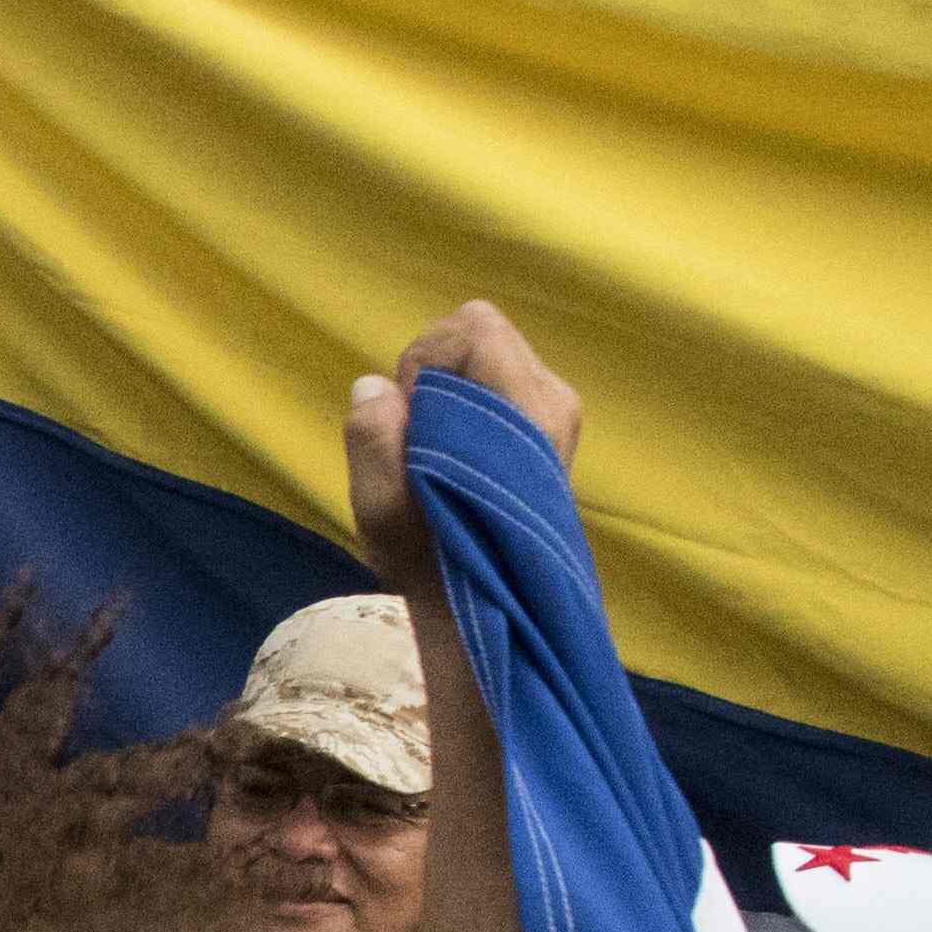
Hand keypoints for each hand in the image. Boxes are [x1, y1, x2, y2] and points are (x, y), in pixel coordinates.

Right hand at [338, 301, 579, 599]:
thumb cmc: (431, 558)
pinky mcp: (553, 424)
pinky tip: (458, 449)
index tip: (409, 414)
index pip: (473, 329)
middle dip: (438, 368)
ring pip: (492, 353)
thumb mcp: (382, 508)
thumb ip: (372, 438)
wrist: (488, 602)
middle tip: (417, 429)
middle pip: (484, 332)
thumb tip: (375, 385)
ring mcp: (559, 411)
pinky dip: (471, 399)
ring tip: (437, 443)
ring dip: (452, 385)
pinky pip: (502, 377)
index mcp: (525, 412)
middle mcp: (554, 400)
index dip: (425, 360)